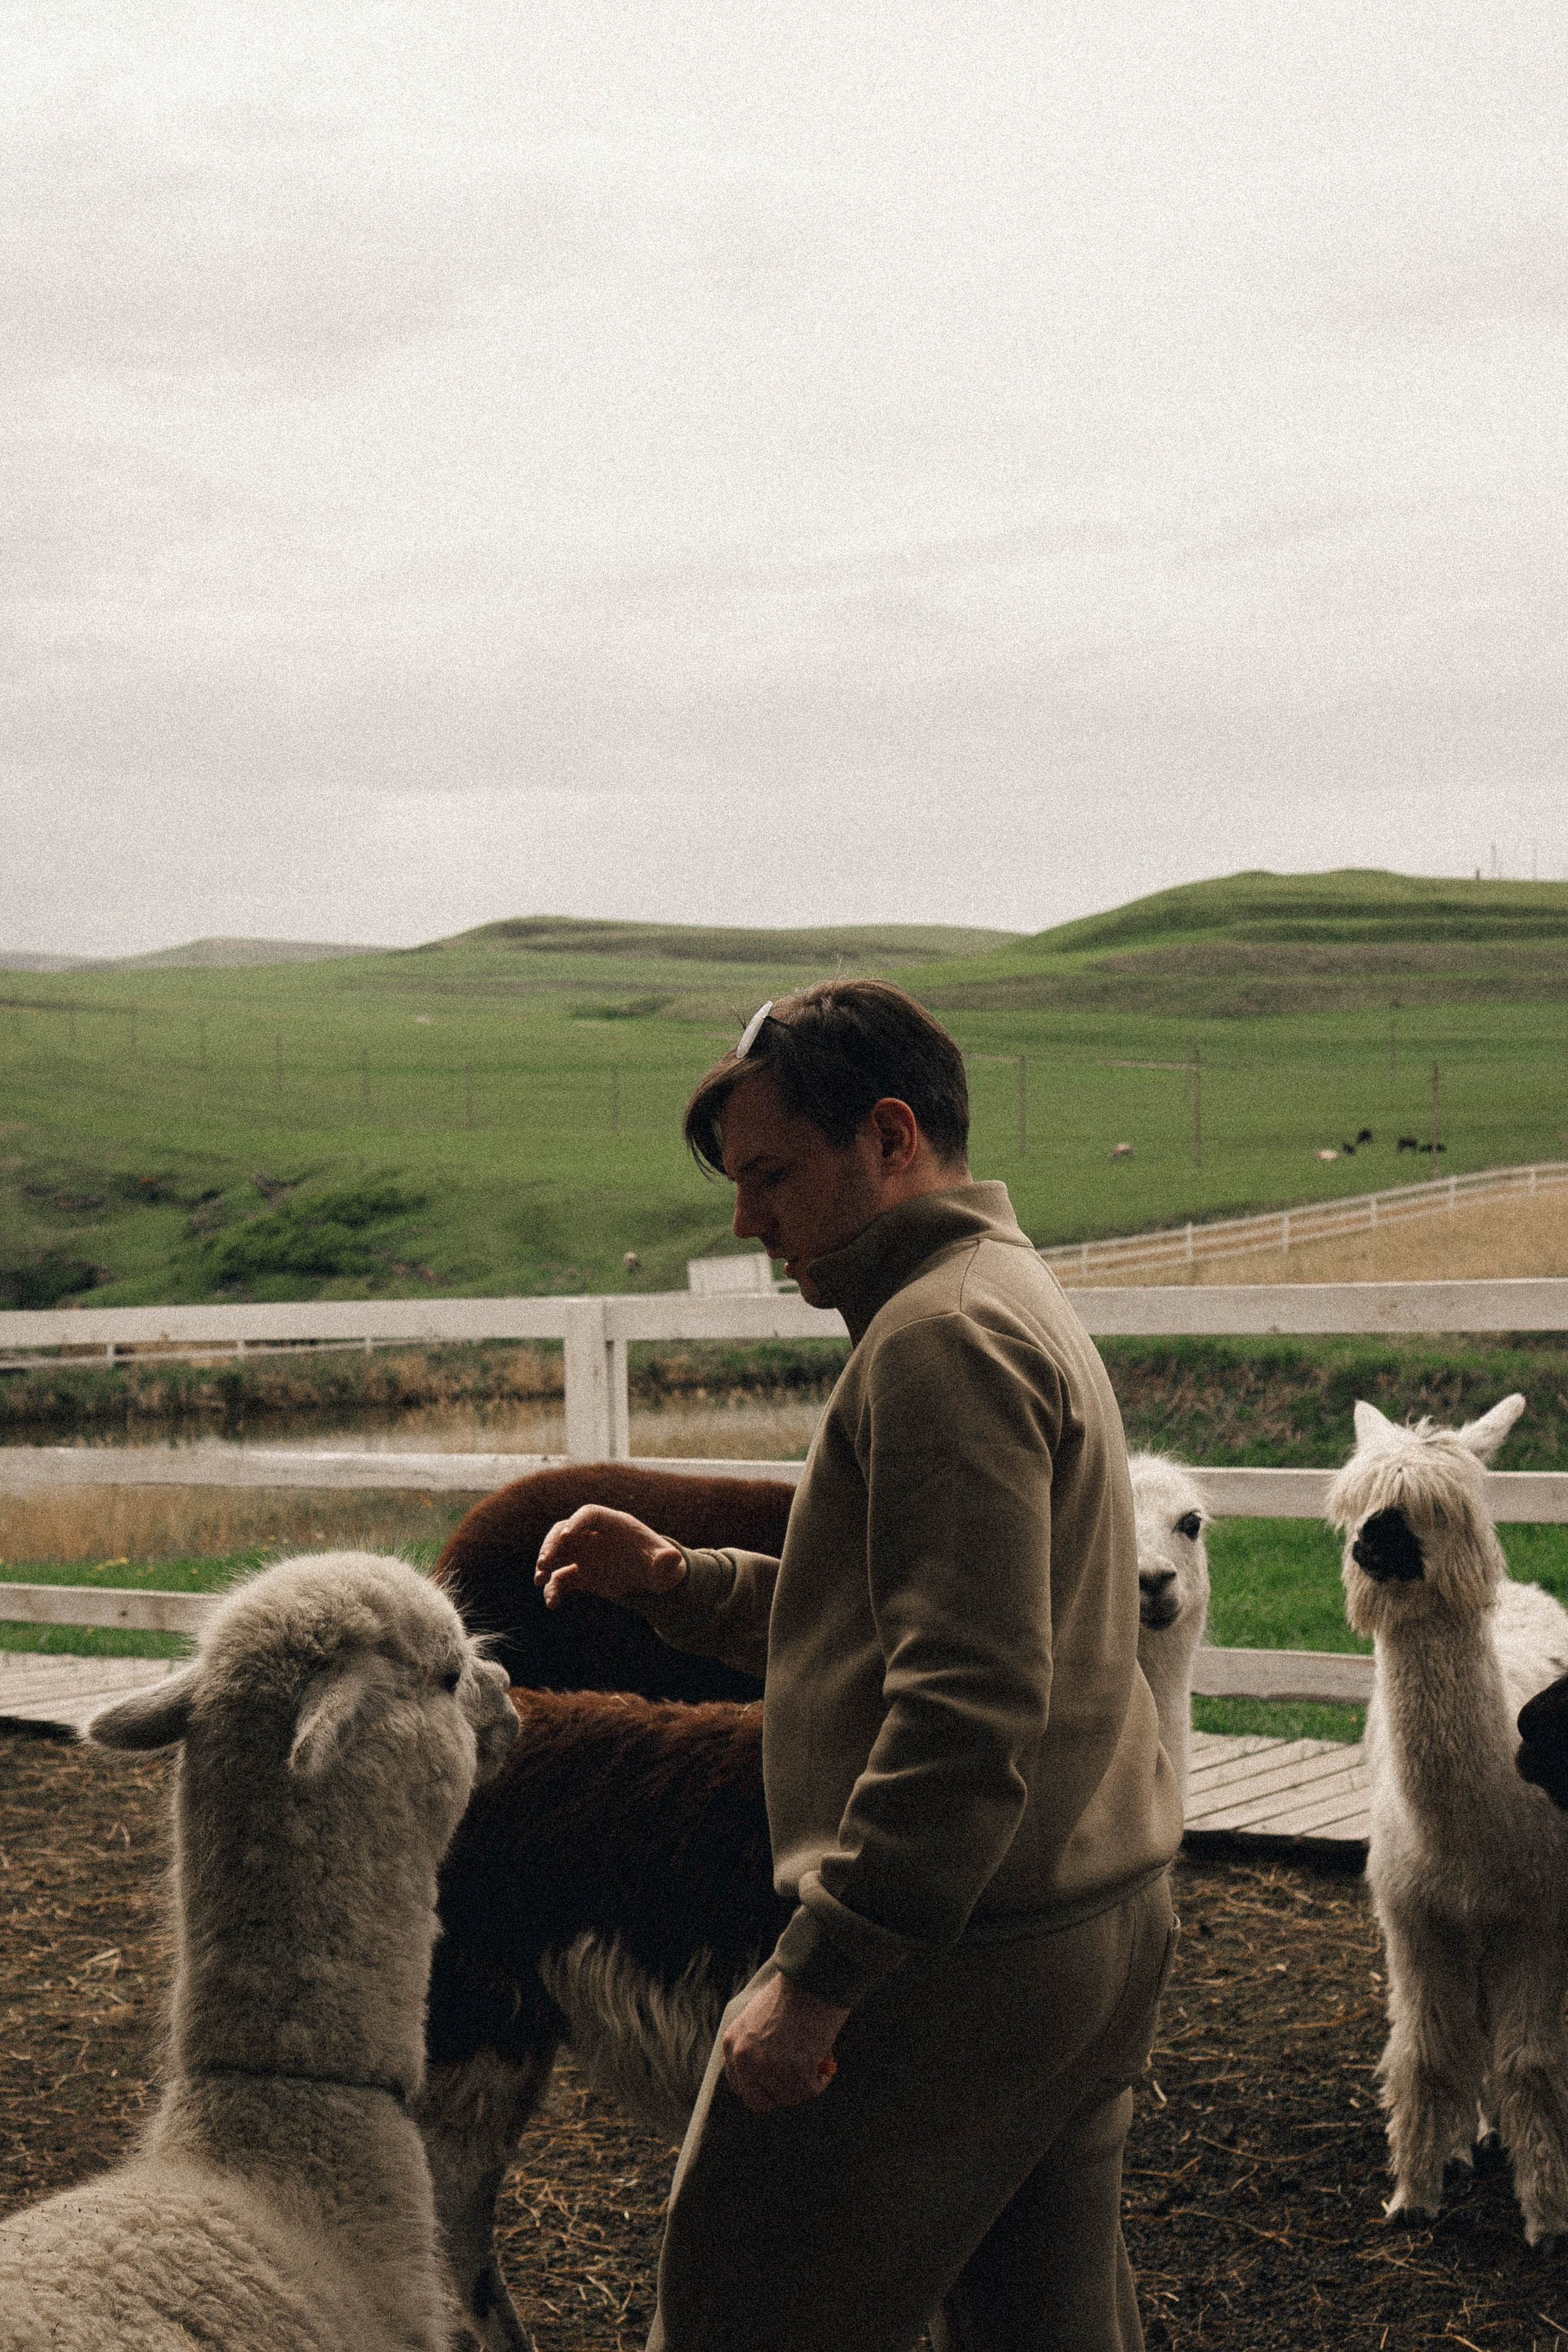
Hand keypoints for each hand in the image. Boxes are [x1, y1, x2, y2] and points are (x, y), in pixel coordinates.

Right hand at [534, 1505, 686, 1609]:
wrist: (654, 1581)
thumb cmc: (662, 1567)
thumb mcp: (667, 1567)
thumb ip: (666, 1562)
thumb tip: (672, 1557)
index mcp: (615, 1525)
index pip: (590, 1514)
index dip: (577, 1523)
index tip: (566, 1536)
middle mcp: (595, 1536)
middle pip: (565, 1531)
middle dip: (552, 1544)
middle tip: (543, 1563)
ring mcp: (586, 1554)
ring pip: (558, 1552)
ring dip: (546, 1563)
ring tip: (539, 1579)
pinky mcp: (581, 1573)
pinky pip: (562, 1578)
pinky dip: (553, 1588)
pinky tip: (552, 1604)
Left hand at [721, 1973, 848, 2112]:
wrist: (812, 1975)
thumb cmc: (791, 1991)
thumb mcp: (757, 2018)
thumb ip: (753, 2046)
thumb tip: (768, 2073)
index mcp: (732, 2043)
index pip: (740, 2086)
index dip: (762, 2086)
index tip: (779, 2080)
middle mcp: (745, 2059)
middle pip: (760, 2101)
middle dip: (781, 2093)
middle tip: (799, 2077)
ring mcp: (769, 2067)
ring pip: (790, 2096)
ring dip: (805, 2080)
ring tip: (815, 2051)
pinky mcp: (795, 2072)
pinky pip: (811, 2090)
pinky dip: (822, 2078)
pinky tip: (825, 2054)